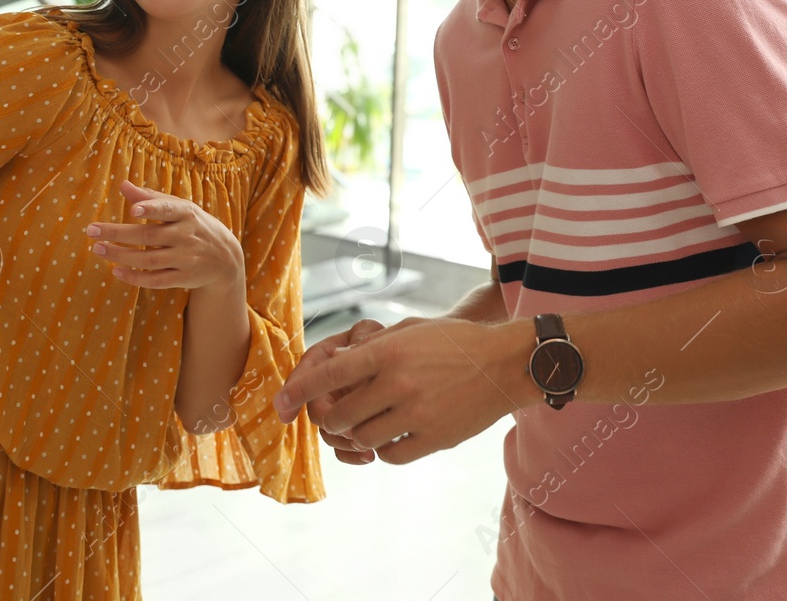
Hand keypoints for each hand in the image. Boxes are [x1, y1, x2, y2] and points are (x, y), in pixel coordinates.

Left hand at [87, 179, 243, 291]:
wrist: (225, 257)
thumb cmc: (193, 225)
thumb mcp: (179, 208)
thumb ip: (151, 197)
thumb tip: (123, 184)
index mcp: (186, 213)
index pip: (168, 209)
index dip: (151, 209)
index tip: (133, 210)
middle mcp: (186, 236)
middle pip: (148, 236)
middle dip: (118, 233)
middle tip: (91, 230)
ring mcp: (185, 259)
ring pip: (148, 260)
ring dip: (120, 255)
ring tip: (97, 248)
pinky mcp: (183, 278)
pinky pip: (155, 280)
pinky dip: (135, 278)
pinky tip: (115, 270)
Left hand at [272, 316, 534, 464]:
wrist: (505, 364)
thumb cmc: (453, 342)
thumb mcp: (408, 330)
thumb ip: (370, 348)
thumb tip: (332, 365)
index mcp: (388, 351)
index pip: (329, 374)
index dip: (298, 391)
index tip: (281, 405)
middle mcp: (399, 383)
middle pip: (340, 416)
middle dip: (329, 420)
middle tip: (332, 417)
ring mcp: (417, 413)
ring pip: (363, 439)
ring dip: (355, 435)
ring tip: (366, 423)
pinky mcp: (435, 438)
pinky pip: (391, 455)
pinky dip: (382, 450)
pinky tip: (391, 435)